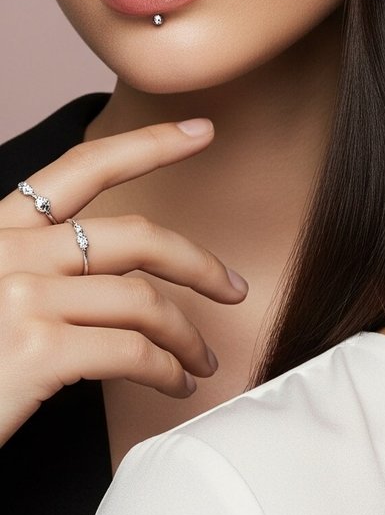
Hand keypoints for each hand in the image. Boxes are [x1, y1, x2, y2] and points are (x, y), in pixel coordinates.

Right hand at [0, 120, 247, 440]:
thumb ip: (36, 270)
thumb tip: (116, 277)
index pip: (79, 169)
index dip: (147, 145)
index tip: (200, 131)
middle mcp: (6, 253)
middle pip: (134, 238)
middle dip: (199, 263)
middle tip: (232, 287)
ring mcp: (21, 298)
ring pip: (143, 301)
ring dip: (185, 334)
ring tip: (198, 360)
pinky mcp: (37, 349)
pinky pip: (134, 351)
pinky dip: (166, 369)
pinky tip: (174, 383)